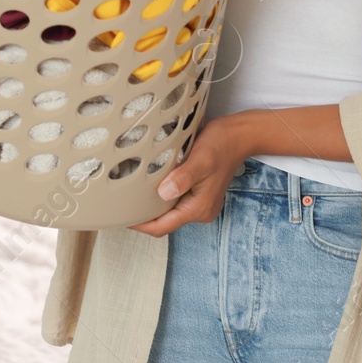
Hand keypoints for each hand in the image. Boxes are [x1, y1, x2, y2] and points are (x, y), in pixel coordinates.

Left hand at [128, 114, 248, 236]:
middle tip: (122, 205)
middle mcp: (200, 210)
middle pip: (165, 221)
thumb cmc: (222, 144)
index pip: (163, 227)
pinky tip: (151, 184)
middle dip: (144, 216)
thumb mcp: (201, 159)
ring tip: (132, 195)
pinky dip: (163, 195)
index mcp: (199, 208)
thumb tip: (163, 193)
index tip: (122, 218)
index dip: (141, 225)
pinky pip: (176, 200)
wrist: (239, 136)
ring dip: (153, 205)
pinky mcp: (199, 193)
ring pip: (170, 211)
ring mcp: (200, 203)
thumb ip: (182, 178)